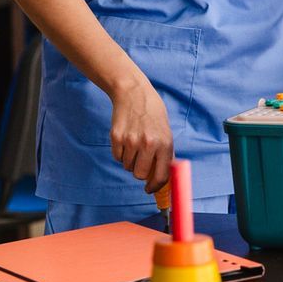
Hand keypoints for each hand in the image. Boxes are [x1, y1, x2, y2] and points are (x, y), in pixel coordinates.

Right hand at [108, 73, 175, 193]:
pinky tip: (126, 140)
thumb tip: (162, 179)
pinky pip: (117, 157)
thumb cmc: (152, 114)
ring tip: (135, 145)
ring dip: (130, 161)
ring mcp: (131, 141)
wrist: (133, 93)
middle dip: (140, 172)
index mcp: (164, 143)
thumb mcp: (166, 132)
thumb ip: (165, 154)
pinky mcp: (116, 137)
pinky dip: (120, 153)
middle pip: (139, 175)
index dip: (154, 187)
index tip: (149, 189)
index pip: (161, 176)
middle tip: (141, 162)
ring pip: (127, 166)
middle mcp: (148, 143)